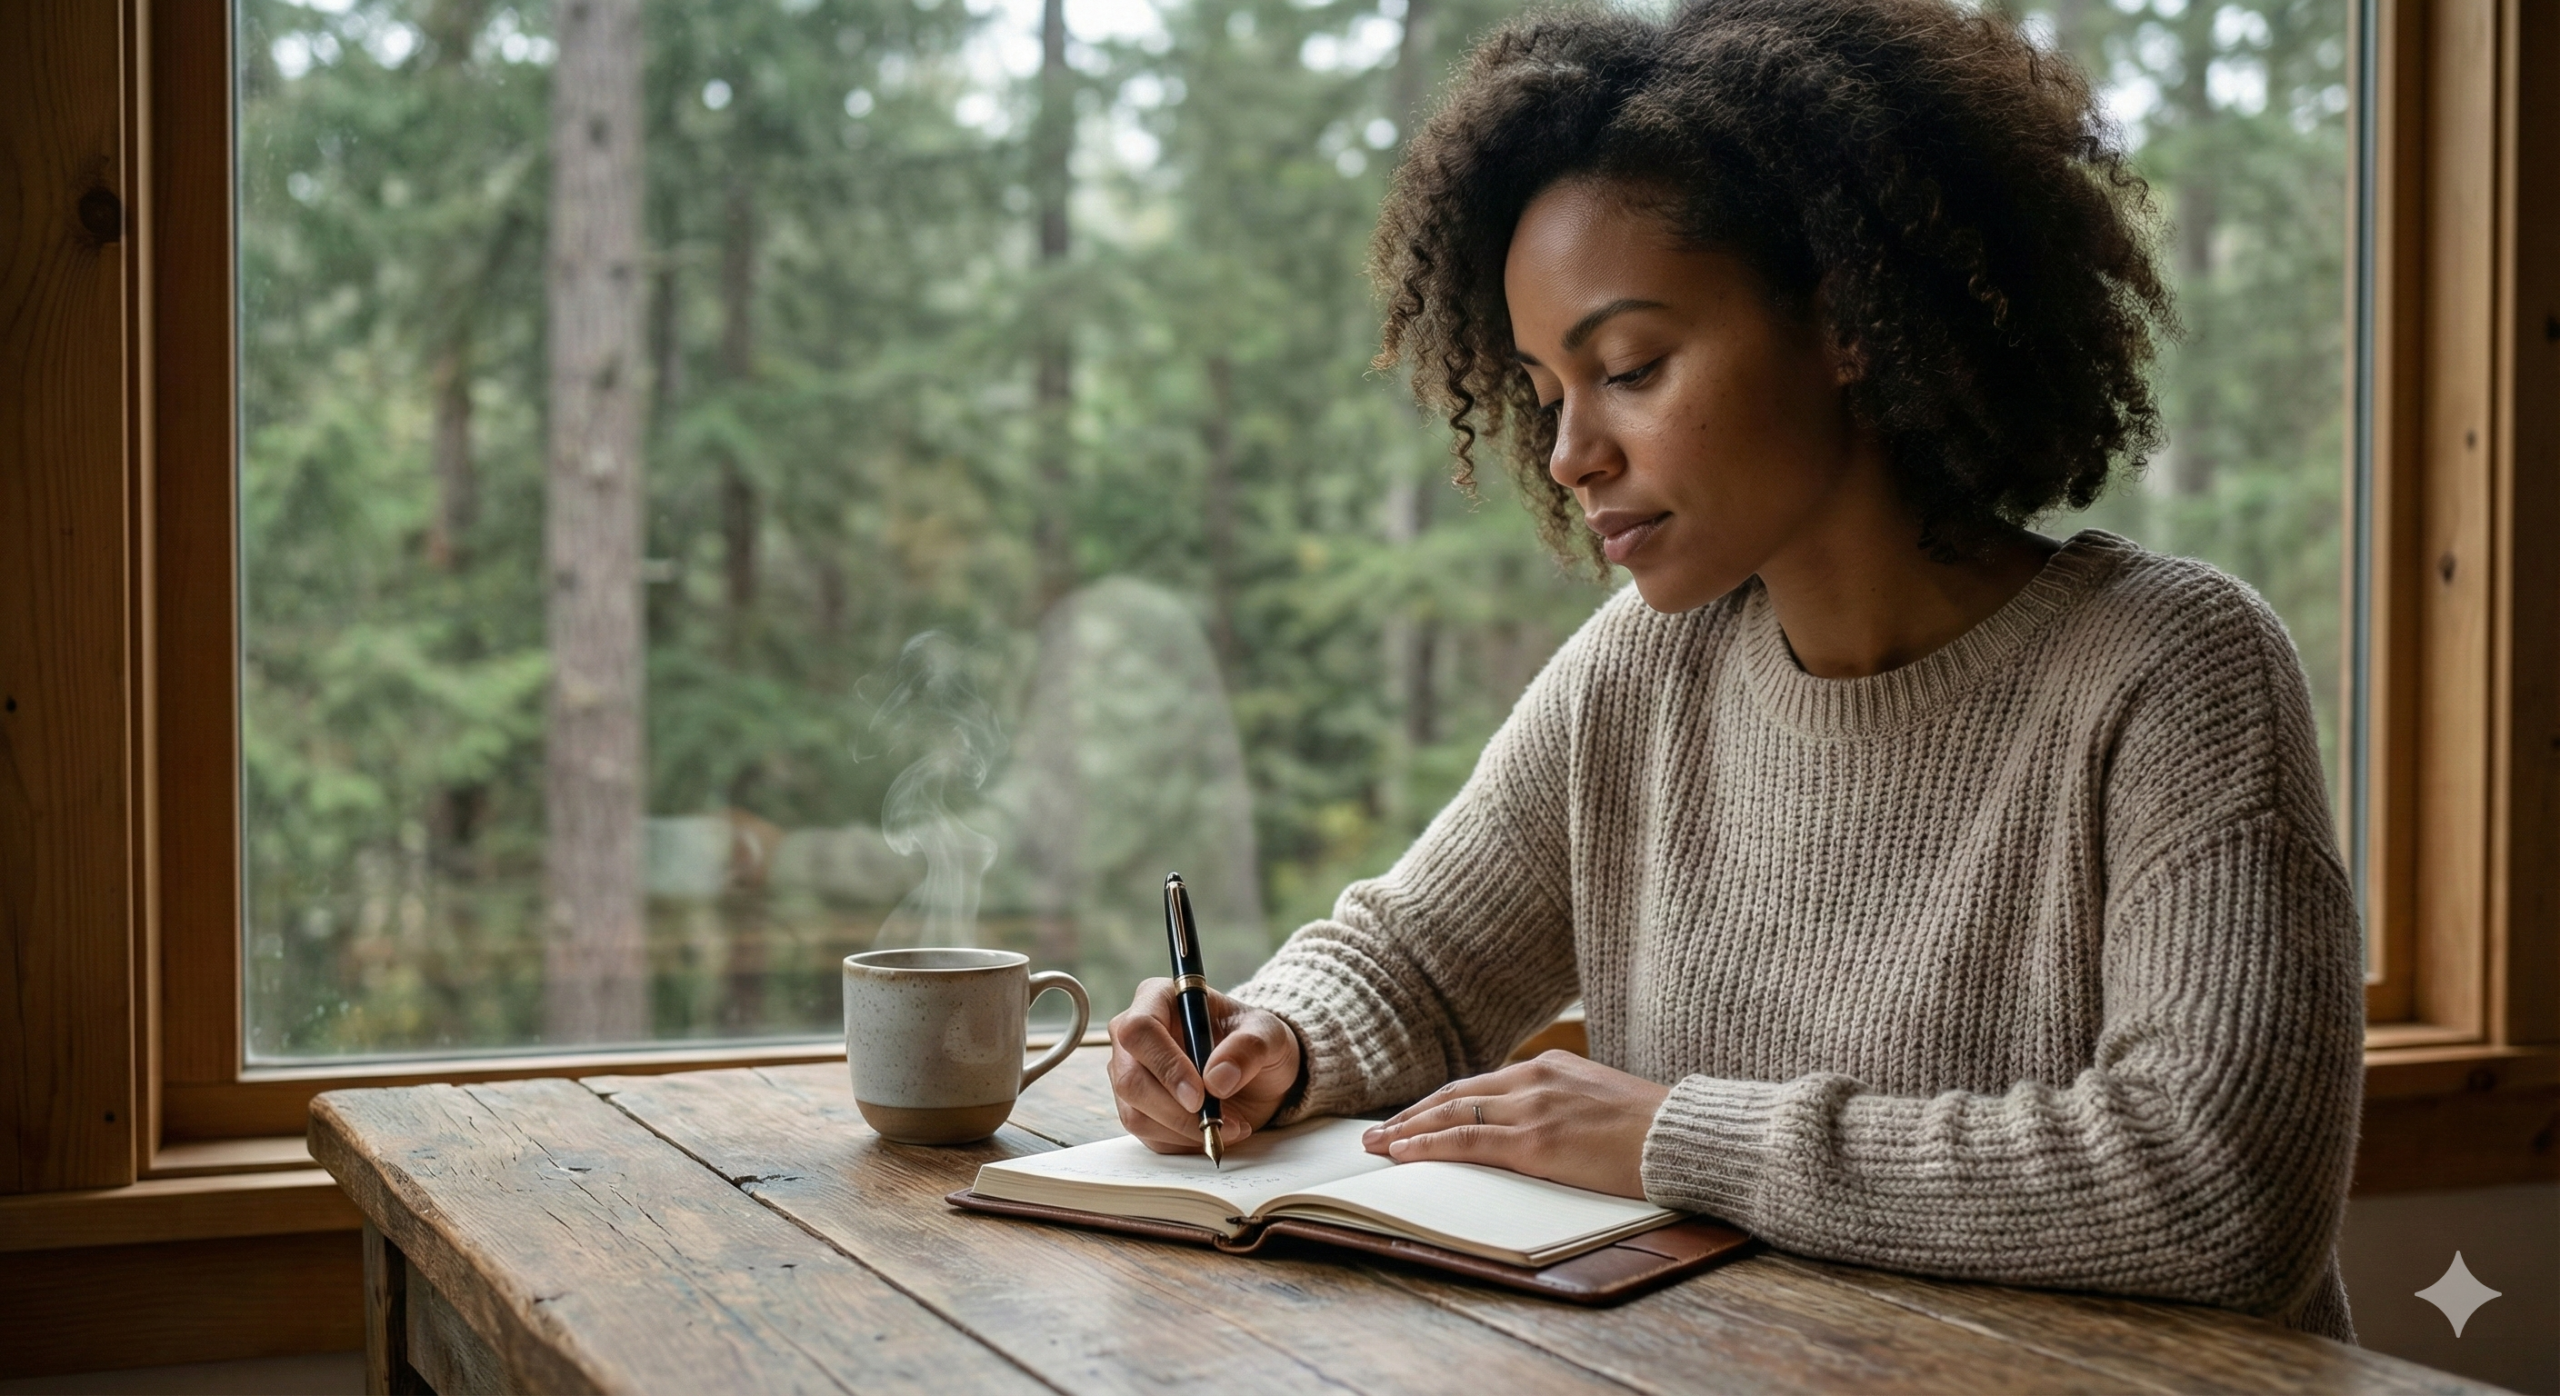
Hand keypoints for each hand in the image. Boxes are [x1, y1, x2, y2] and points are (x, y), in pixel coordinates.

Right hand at [1107, 979, 1301, 1154]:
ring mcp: (1130, 1075)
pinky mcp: (1139, 1109)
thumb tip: (1216, 1079)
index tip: (1199, 1095)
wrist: (1258, 1073)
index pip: (1139, 1031)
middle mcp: (1133, 1037)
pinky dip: (1185, 1141)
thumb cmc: (1255, 1041)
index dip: (1165, 1066)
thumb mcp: (1268, 1035)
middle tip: (1217, 1122)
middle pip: (1130, 1079)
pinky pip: (1150, 1136)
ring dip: (1185, 1130)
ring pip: (1136, 1114)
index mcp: (1157, 999)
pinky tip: (1215, 1130)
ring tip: (1230, 1125)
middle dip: (1175, 1110)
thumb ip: (1248, 1048)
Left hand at [1361, 1051, 1669, 1198]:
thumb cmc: (1652, 1129)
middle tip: (1377, 1134)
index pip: (1478, 1084)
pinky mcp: (1536, 1141)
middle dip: (1412, 1115)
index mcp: (1549, 1067)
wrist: (1684, 1135)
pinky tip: (1404, 1154)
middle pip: (1455, 1094)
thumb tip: (1536, 1131)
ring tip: (1377, 1147)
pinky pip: (1467, 1141)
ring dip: (1408, 1132)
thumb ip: (1562, 1106)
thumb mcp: (1599, 1102)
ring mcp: (1533, 1108)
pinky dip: (1429, 1147)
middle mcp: (1534, 1078)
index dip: (1439, 1103)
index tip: (1412, 1117)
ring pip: (1452, 1114)